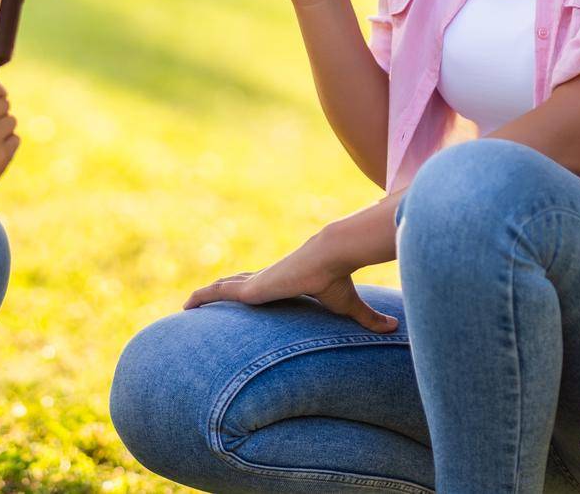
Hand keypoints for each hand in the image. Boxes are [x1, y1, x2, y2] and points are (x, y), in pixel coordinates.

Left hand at [183, 232, 399, 333]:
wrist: (331, 255)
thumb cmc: (337, 277)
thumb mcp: (349, 304)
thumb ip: (367, 316)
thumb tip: (394, 326)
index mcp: (283, 282)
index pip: (259, 286)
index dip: (246, 290)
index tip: (238, 295)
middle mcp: (266, 279)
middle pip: (235, 285)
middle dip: (220, 292)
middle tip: (204, 300)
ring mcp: (256, 282)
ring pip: (222, 289)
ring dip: (204, 296)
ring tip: (186, 307)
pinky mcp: (250, 289)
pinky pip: (217, 293)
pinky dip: (201, 297)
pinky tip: (185, 306)